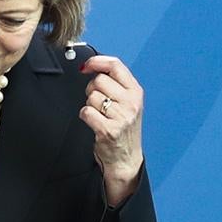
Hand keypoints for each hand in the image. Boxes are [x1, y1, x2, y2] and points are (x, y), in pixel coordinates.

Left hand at [79, 54, 144, 205]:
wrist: (126, 159)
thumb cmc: (124, 129)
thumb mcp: (128, 102)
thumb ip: (115, 83)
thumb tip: (91, 65)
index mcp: (136, 92)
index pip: (115, 65)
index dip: (97, 61)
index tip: (86, 66)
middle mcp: (131, 103)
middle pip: (99, 80)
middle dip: (92, 89)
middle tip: (99, 102)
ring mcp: (121, 117)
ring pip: (91, 96)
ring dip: (90, 105)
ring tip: (100, 115)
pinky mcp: (108, 130)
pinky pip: (86, 112)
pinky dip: (85, 116)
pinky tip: (94, 122)